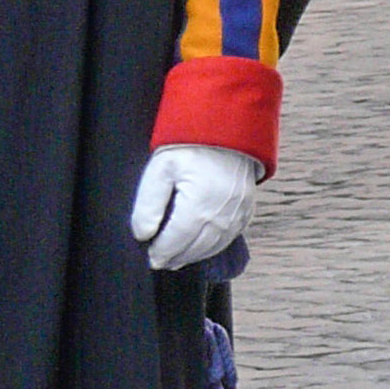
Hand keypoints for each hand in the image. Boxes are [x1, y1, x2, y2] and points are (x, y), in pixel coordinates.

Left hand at [130, 145, 258, 271]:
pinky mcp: (246, 211)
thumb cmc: (192, 145)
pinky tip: (200, 247)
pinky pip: (229, 238)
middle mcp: (221, 216)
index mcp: (198, 207)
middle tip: (159, 261)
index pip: (175, 242)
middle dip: (175, 257)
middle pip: (194, 249)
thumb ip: (149, 204)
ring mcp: (237, 215)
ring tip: (176, 258)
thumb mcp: (161, 168)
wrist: (228, 127)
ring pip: (213, 247)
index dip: (161, 252)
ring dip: (193, 256)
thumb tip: (143, 235)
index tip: (149, 256)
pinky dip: (212, 247)